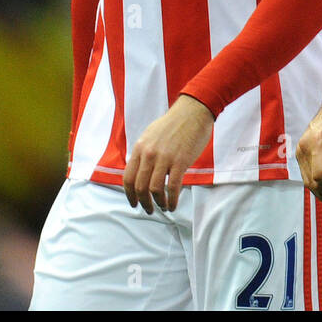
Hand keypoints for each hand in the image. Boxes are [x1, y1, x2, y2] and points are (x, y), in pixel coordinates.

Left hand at [122, 94, 213, 213]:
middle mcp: (149, 154)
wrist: (193, 111)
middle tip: (149, 210)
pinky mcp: (181, 161)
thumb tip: (141, 172)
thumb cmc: (173, 124)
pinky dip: (172, 200)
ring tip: (164, 208)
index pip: (128, 178)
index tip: (134, 203)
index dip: (129, 195)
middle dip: (144, 203)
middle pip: (140, 187)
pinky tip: (173, 205)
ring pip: (155, 189)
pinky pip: (173, 187)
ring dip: (158, 203)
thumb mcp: (150, 136)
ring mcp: (164, 158)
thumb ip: (144, 153)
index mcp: (140, 148)